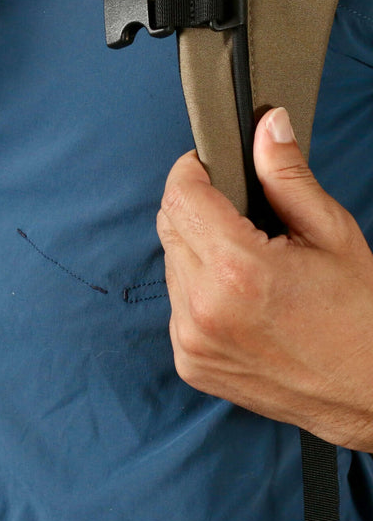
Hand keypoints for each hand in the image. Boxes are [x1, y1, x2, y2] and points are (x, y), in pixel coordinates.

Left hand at [158, 107, 372, 450]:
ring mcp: (192, 339)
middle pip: (169, 225)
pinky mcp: (190, 362)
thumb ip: (286, 174)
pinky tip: (238, 298)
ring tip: (247, 263)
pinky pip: (177, 304)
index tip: (211, 167)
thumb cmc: (361, 317)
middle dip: (197, 208)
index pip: (180, 194)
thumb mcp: (331, 233)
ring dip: (197, 252)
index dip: (193, 171)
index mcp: (237, 269)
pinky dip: (198, 291)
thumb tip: (266, 124)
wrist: (372, 395)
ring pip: (170, 263)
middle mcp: (203, 306)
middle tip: (240, 217)